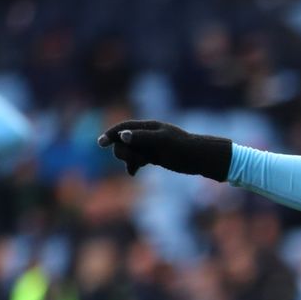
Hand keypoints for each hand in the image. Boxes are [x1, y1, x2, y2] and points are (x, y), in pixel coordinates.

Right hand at [96, 119, 232, 180]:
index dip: (111, 134)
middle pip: (124, 141)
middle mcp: (148, 135)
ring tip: (137, 166)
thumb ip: (142, 137)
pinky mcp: (155, 156)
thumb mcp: (162, 142)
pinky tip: (133, 172)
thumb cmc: (183, 148)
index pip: (124, 127)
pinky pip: (137, 160)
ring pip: (130, 151)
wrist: (200, 158)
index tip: (100, 144)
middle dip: (124, 151)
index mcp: (149, 127)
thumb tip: (122, 135)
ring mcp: (151, 146)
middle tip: (135, 161)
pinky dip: (133, 165)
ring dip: (128, 159)